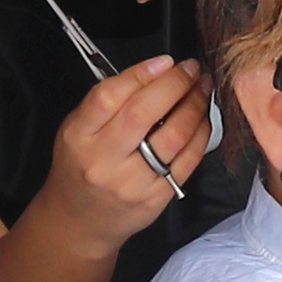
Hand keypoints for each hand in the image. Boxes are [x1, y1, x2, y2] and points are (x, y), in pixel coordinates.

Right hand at [33, 57, 215, 245]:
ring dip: (195, 106)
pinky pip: (188, 160)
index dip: (141, 74)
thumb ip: (108, 100)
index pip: (108, 97)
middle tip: (192, 69)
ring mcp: (132, 183)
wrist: (80, 220)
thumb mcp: (78, 129)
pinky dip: (201, 134)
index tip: (166, 61)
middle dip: (175, 85)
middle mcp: (103, 161)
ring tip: (203, 89)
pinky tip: (203, 118)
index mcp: (79, 137)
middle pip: (143, 114)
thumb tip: (158, 69)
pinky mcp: (157, 198)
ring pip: (173, 137)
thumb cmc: (82, 165)